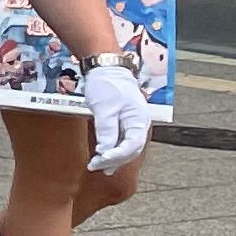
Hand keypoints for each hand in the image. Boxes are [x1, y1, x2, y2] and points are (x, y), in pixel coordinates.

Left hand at [82, 55, 152, 170]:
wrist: (107, 68)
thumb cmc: (107, 85)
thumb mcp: (105, 109)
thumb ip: (106, 131)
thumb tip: (104, 152)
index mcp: (139, 120)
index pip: (131, 145)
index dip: (116, 156)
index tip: (99, 160)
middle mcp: (139, 124)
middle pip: (131, 149)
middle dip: (114, 160)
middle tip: (96, 167)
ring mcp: (133, 123)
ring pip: (127, 147)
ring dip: (114, 158)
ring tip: (100, 168)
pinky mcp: (124, 121)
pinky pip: (121, 140)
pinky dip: (113, 149)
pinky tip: (104, 157)